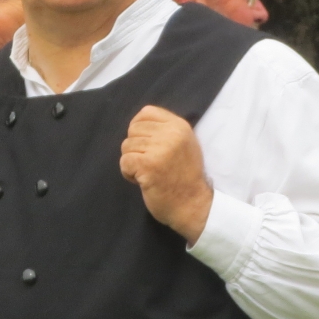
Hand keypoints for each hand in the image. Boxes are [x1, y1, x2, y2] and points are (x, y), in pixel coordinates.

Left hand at [121, 105, 214, 243]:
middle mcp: (171, 134)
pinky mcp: (149, 165)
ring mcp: (160, 149)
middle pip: (133, 130)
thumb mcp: (184, 144)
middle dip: (135, 148)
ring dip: (132, 162)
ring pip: (126, 146)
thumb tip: (138, 124)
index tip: (145, 145)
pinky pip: (124, 162)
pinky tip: (142, 181)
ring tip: (148, 173)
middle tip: (149, 164)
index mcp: (179, 126)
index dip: (139, 128)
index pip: (146, 112)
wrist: (193, 205)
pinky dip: (128, 173)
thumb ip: (166, 131)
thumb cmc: (185, 177)